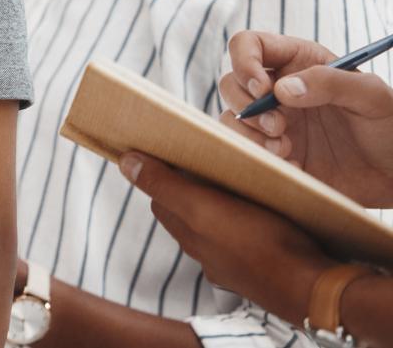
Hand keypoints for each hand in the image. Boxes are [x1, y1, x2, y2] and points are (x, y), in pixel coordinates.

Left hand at [123, 151, 333, 323]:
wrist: (312, 289)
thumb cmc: (261, 243)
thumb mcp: (206, 206)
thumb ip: (164, 185)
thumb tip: (125, 162)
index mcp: (188, 232)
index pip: (162, 195)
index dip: (164, 171)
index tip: (175, 149)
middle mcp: (205, 251)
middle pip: (188, 209)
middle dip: (192, 183)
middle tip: (210, 159)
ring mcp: (233, 262)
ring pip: (218, 224)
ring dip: (223, 202)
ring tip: (240, 180)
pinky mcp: (261, 267)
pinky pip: (246, 237)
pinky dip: (248, 221)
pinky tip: (264, 210)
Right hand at [218, 30, 392, 206]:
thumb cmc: (391, 127)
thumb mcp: (373, 96)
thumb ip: (331, 82)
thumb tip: (280, 89)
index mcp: (299, 63)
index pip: (249, 45)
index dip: (244, 62)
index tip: (263, 89)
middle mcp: (278, 89)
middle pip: (231, 83)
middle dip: (247, 106)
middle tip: (279, 127)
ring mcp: (273, 122)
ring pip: (231, 120)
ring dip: (249, 136)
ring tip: (284, 149)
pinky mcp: (273, 154)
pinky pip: (246, 152)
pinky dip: (262, 161)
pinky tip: (296, 168)